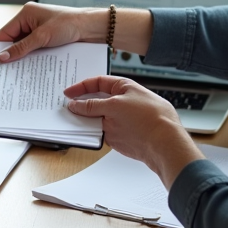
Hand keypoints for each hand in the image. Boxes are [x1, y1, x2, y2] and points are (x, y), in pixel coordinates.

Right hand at [0, 2, 106, 62]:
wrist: (92, 28)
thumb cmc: (69, 24)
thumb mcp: (42, 37)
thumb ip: (21, 47)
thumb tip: (2, 57)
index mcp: (25, 13)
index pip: (5, 33)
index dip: (0, 47)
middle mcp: (30, 21)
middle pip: (13, 40)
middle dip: (13, 54)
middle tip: (7, 71)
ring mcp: (39, 30)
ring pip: (24, 46)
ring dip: (24, 57)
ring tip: (21, 72)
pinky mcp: (47, 38)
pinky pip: (34, 49)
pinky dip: (33, 57)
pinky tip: (33, 68)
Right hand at [65, 75, 203, 187]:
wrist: (163, 144)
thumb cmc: (148, 118)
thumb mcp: (115, 106)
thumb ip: (92, 106)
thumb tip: (76, 105)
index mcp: (123, 88)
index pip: (97, 83)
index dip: (81, 87)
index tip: (67, 93)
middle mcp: (120, 102)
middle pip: (94, 101)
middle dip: (80, 104)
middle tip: (63, 106)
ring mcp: (118, 119)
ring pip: (95, 118)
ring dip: (83, 120)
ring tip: (67, 120)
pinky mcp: (118, 135)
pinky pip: (99, 132)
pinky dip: (89, 133)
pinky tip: (80, 133)